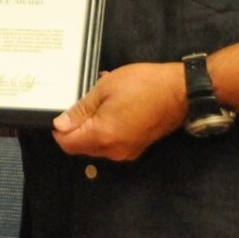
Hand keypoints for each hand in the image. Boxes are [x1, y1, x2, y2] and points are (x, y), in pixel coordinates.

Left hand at [51, 62, 185, 160]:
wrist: (179, 92)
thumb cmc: (142, 85)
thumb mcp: (105, 89)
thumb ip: (80, 109)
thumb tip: (60, 124)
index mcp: (102, 136)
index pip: (68, 143)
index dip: (59, 129)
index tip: (61, 111)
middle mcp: (113, 151)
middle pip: (81, 146)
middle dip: (75, 127)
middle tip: (83, 99)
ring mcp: (126, 152)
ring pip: (96, 145)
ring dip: (91, 126)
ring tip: (100, 98)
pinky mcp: (136, 148)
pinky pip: (111, 143)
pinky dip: (106, 129)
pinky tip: (112, 107)